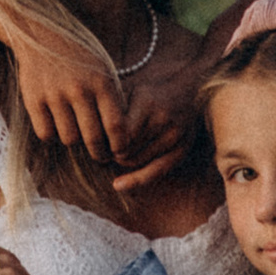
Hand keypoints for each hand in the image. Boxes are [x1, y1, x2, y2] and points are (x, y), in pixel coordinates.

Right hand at [11, 35, 131, 171]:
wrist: (40, 34)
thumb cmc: (79, 57)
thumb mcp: (103, 70)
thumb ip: (112, 99)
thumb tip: (120, 137)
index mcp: (102, 82)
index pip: (116, 126)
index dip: (120, 146)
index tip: (120, 152)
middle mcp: (79, 89)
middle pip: (93, 138)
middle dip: (100, 153)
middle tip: (101, 155)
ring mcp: (54, 95)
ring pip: (69, 139)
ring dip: (74, 140)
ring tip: (77, 132)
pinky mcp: (33, 99)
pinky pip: (46, 134)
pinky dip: (52, 134)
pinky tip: (56, 124)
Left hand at [107, 40, 211, 193]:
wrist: (191, 89)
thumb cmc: (152, 90)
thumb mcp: (131, 89)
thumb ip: (110, 106)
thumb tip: (84, 128)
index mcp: (147, 103)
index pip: (117, 134)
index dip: (104, 139)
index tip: (96, 136)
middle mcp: (162, 120)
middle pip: (125, 150)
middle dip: (112, 150)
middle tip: (106, 145)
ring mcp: (174, 136)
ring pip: (136, 161)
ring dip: (123, 159)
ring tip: (120, 149)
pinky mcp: (181, 150)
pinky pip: (155, 172)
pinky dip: (135, 180)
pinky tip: (118, 185)